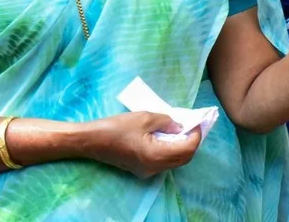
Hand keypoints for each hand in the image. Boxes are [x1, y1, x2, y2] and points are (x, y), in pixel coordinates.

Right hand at [88, 112, 202, 178]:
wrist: (91, 141)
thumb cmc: (117, 127)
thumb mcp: (146, 118)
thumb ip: (167, 122)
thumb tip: (181, 126)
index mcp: (156, 155)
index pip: (187, 149)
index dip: (196, 136)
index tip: (197, 122)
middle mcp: (154, 167)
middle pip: (183, 158)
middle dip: (191, 142)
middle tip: (192, 126)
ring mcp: (147, 171)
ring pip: (174, 161)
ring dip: (181, 146)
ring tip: (181, 129)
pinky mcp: (141, 169)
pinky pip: (163, 161)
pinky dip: (170, 150)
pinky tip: (167, 136)